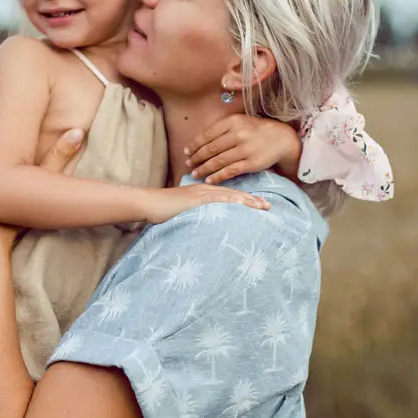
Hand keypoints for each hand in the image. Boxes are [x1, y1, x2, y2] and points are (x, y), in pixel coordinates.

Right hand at [140, 183, 269, 223]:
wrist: (148, 203)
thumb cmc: (162, 210)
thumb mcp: (183, 213)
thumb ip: (195, 216)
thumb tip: (204, 227)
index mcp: (203, 194)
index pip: (229, 196)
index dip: (245, 200)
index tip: (260, 205)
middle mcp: (205, 191)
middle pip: (234, 195)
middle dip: (252, 200)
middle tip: (269, 206)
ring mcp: (201, 194)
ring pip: (230, 196)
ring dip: (248, 201)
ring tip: (263, 207)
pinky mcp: (196, 199)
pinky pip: (217, 199)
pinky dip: (231, 201)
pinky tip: (243, 204)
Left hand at [185, 115, 302, 183]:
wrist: (280, 139)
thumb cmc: (255, 130)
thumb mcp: (239, 122)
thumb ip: (222, 129)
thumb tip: (199, 142)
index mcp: (233, 121)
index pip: (208, 134)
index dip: (194, 144)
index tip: (187, 152)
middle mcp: (238, 134)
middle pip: (211, 149)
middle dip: (197, 158)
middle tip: (188, 164)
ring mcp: (245, 149)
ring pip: (218, 161)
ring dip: (204, 169)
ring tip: (195, 174)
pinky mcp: (251, 163)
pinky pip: (230, 171)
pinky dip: (217, 176)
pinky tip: (209, 180)